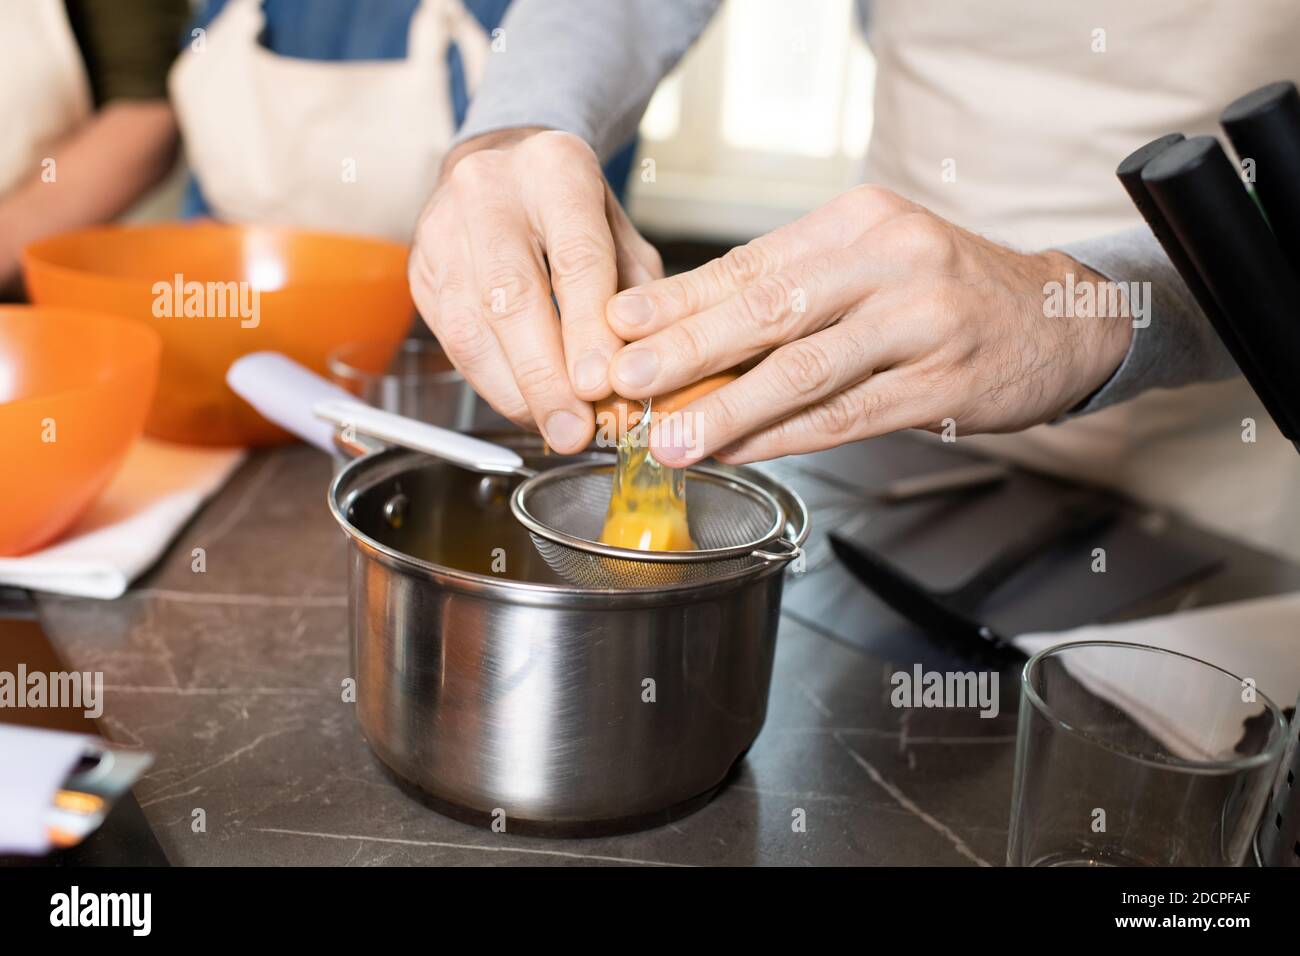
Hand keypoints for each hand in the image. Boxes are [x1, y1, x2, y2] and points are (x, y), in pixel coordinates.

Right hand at [410, 128, 662, 451]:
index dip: (587, 330)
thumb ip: (635, 293)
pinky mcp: (422, 270)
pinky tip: (526, 406)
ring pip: (473, 327)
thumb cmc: (571, 208)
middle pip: (513, 297)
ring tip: (555, 429)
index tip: (601, 387)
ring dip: (516, 390)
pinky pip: (452, 341)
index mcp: (555, 170)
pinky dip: (492, 383)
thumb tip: (639, 372)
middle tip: (574, 430)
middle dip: (546, 376)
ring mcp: (443, 230)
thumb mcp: (619, 230)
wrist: (504, 165)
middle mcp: (489, 192)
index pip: (575, 258)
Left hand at [603, 186, 1133, 464]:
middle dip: (689, 346)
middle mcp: (891, 261)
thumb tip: (687, 334)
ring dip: (730, 407)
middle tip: (627, 376)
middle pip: (771, 307)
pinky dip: (786, 437)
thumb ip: (790, 291)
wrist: (1059, 318)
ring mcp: (922, 322)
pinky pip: (848, 416)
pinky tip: (741, 452)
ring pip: (806, 369)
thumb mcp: (871, 262)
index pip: (751, 262)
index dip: (680, 298)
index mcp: (858, 222)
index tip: (617, 324)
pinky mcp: (944, 383)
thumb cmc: (943, 291)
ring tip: (672, 437)